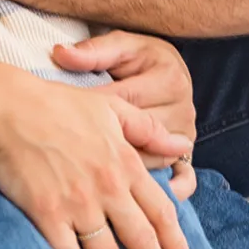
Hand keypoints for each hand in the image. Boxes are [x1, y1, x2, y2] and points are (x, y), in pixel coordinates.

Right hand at [0, 71, 194, 248]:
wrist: (6, 107)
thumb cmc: (55, 104)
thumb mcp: (111, 108)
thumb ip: (148, 129)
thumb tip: (183, 145)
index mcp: (124, 163)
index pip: (160, 211)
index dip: (175, 242)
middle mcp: (107, 188)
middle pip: (140, 239)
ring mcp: (77, 203)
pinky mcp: (46, 213)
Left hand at [54, 31, 197, 198]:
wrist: (164, 68)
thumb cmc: (137, 59)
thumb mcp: (119, 47)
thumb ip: (93, 52)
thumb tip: (61, 54)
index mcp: (167, 79)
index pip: (124, 101)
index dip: (91, 114)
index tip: (62, 126)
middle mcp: (182, 109)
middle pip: (141, 137)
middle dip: (107, 151)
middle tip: (75, 168)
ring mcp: (186, 135)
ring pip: (156, 161)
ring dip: (131, 177)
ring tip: (101, 192)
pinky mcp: (186, 154)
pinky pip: (183, 177)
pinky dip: (169, 190)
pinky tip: (146, 201)